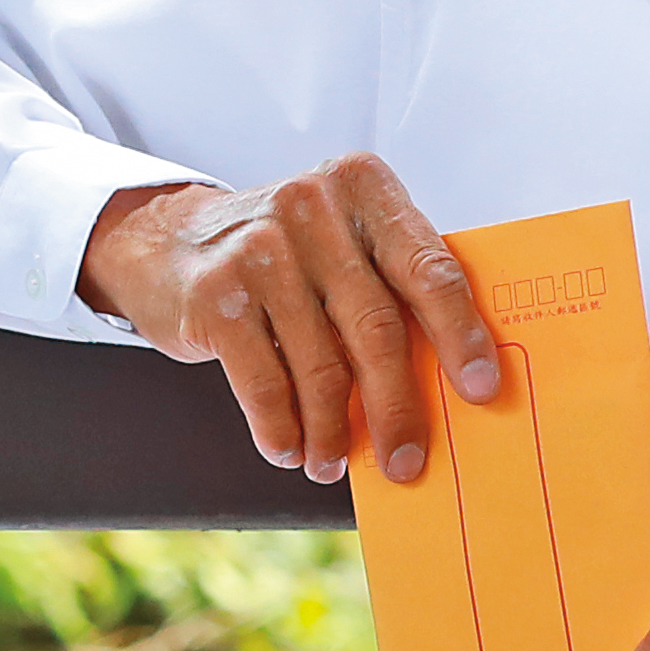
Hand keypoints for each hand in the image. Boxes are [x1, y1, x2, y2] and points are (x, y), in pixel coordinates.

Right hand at [77, 157, 507, 485]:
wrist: (166, 241)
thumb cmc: (281, 255)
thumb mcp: (341, 242)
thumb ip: (391, 286)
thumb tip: (448, 384)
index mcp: (363, 188)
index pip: (428, 269)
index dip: (462, 335)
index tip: (483, 389)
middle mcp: (313, 208)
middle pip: (377, 327)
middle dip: (397, 406)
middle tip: (407, 460)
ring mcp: (259, 248)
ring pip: (320, 364)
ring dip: (332, 430)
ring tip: (331, 462)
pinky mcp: (215, 293)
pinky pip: (264, 381)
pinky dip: (281, 427)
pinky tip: (289, 448)